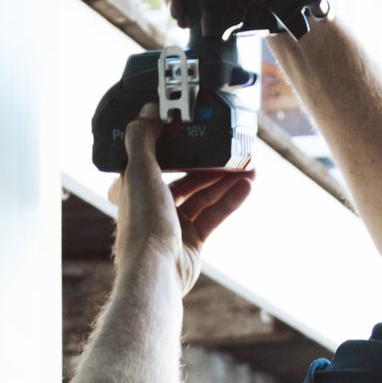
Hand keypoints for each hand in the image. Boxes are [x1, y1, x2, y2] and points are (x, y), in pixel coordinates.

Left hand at [110, 112, 252, 290]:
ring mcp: (173, 224)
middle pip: (184, 176)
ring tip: (248, 165)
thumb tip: (148, 110)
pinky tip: (246, 185)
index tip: (194, 127)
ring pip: (203, 194)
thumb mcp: (139, 172)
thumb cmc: (144, 224)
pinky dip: (230, 200)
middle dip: (209, 162)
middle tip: (230, 147)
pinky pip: (214, 214)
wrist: (158, 272)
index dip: (174, 142)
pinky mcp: (192, 241)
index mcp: (134, 188)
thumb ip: (142, 139)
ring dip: (225, 179)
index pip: (154, 157)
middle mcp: (152, 205)